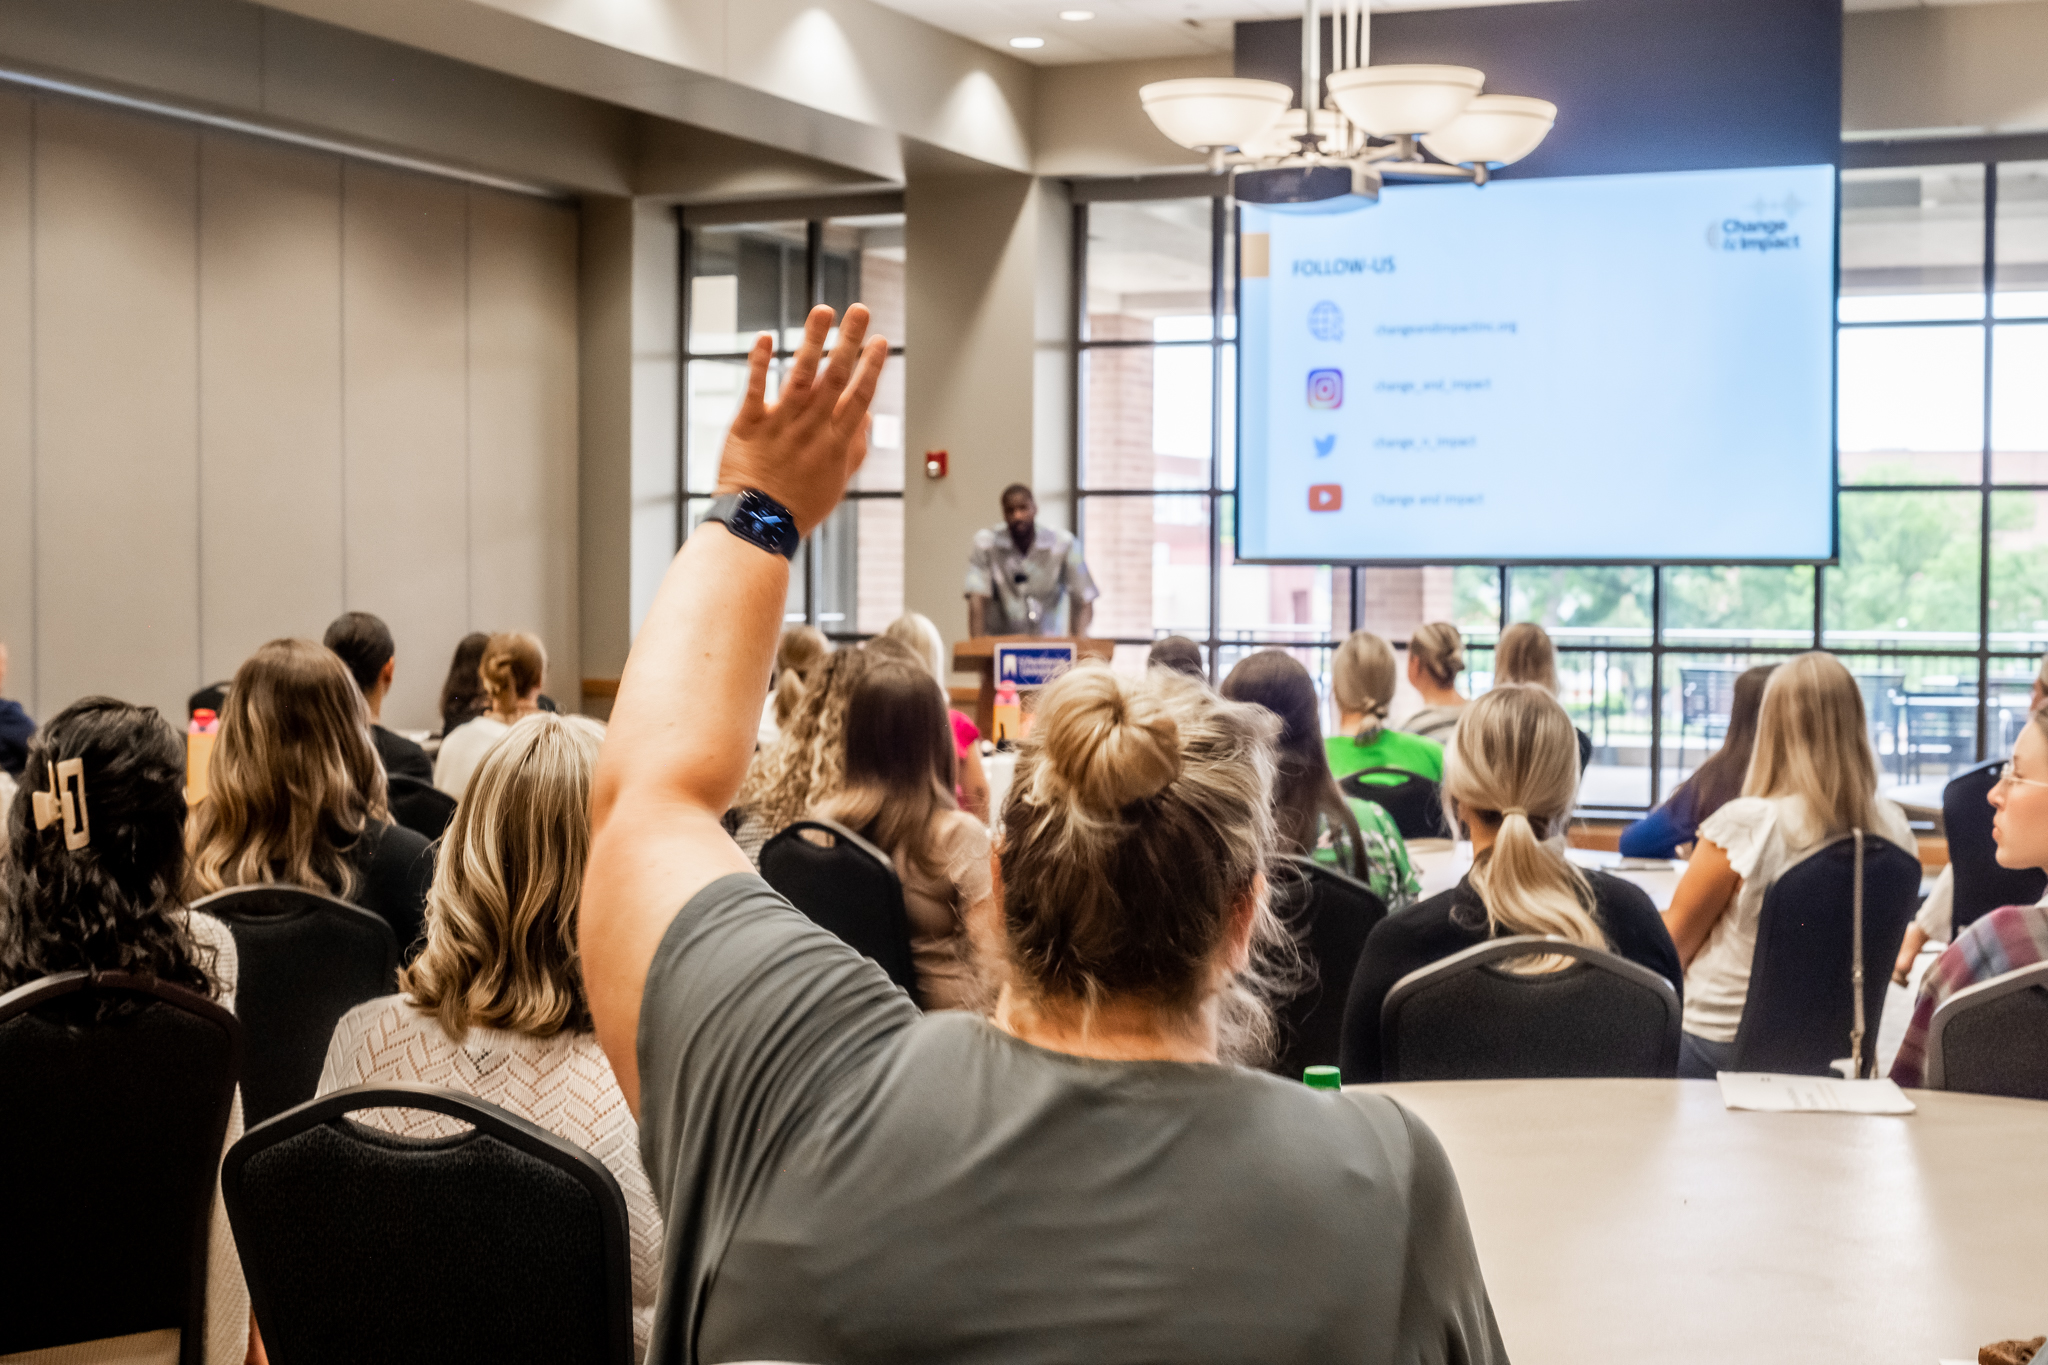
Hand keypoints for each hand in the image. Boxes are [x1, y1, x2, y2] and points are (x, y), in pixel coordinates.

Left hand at [715, 303, 888, 535]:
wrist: (757, 525)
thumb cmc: (798, 507)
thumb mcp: (836, 482)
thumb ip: (852, 448)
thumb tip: (864, 417)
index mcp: (836, 442)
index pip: (860, 396)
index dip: (872, 366)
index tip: (881, 341)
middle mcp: (812, 427)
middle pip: (836, 376)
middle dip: (850, 341)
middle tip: (861, 311)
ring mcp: (781, 423)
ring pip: (800, 373)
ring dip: (813, 339)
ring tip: (824, 310)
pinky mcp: (749, 424)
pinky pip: (755, 388)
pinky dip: (760, 362)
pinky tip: (766, 336)